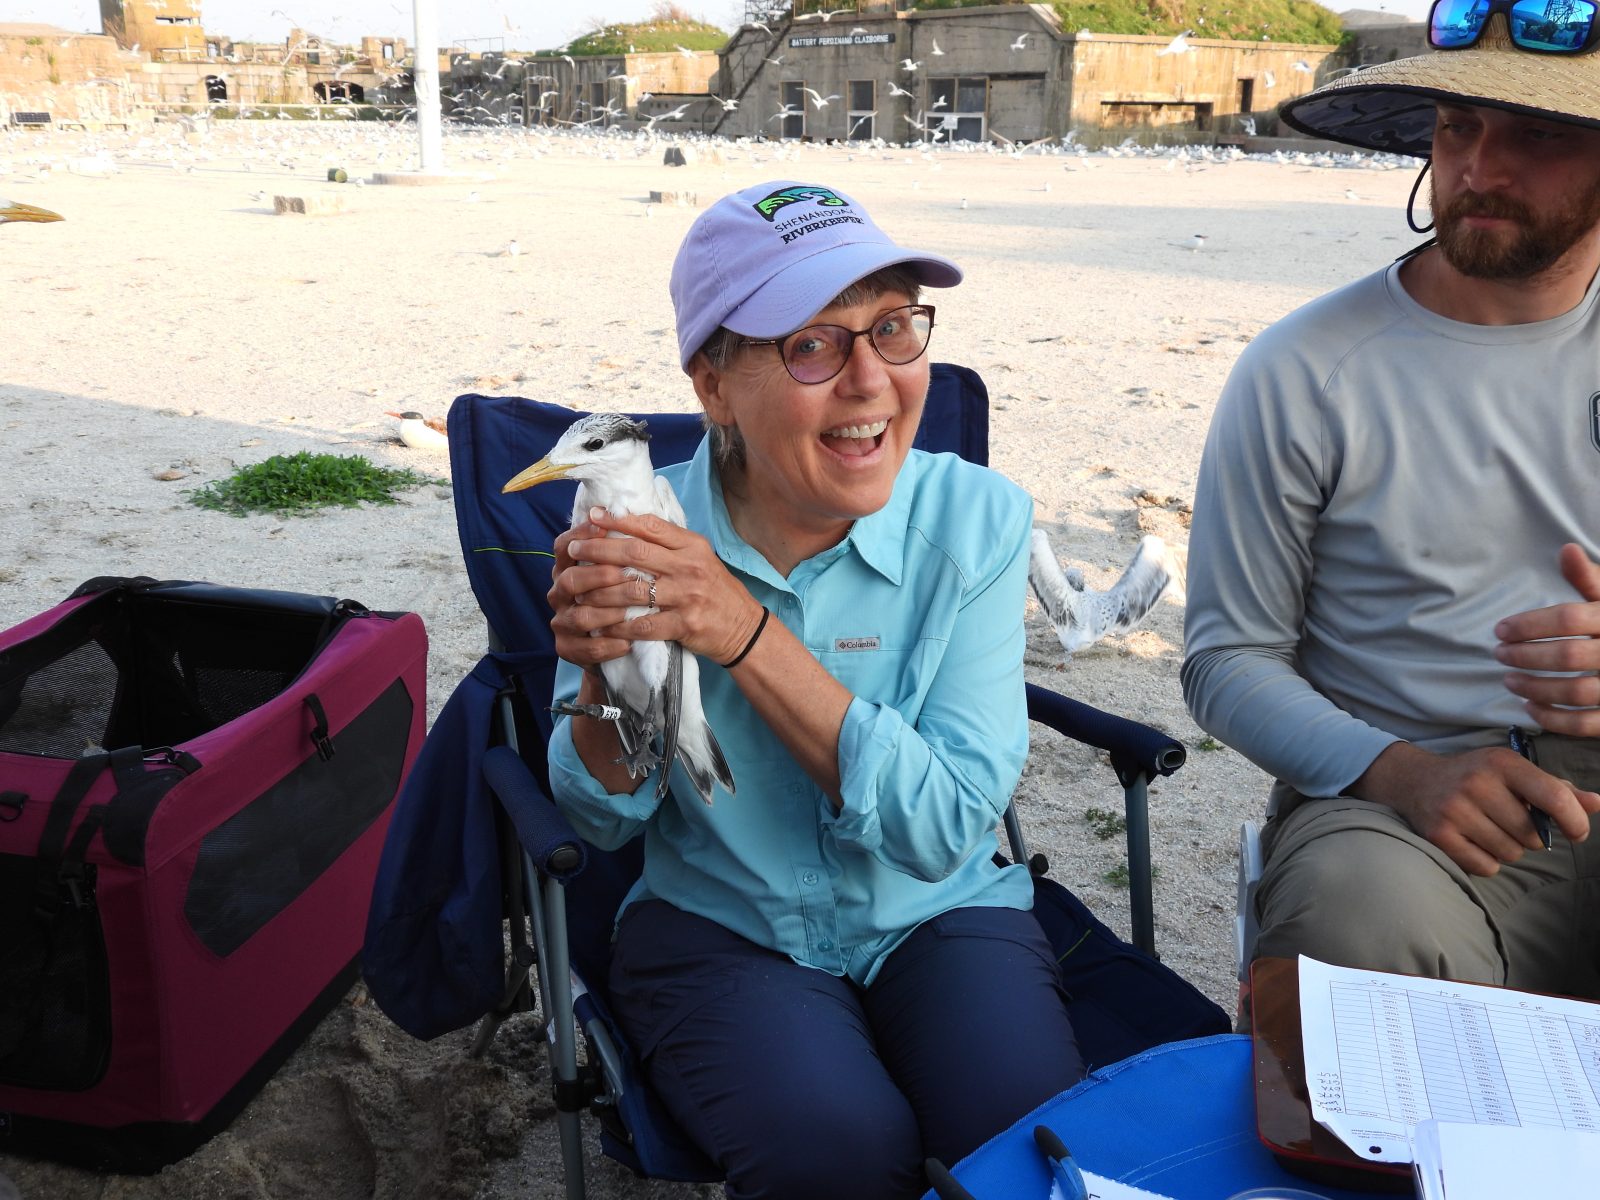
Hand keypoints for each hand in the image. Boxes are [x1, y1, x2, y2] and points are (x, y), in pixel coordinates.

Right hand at [547, 520, 634, 668]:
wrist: (614, 646)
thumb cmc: (620, 600)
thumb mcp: (618, 572)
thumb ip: (619, 548)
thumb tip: (631, 514)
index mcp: (567, 570)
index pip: (564, 547)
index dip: (580, 535)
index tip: (602, 527)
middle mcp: (559, 594)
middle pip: (570, 580)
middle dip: (598, 576)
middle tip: (627, 574)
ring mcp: (561, 623)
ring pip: (579, 616)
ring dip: (608, 612)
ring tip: (634, 611)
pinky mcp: (567, 649)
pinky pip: (586, 649)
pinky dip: (608, 646)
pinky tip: (629, 643)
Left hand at [553, 509, 763, 665]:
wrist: (743, 627)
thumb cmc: (715, 590)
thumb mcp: (699, 558)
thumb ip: (670, 543)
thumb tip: (629, 524)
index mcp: (692, 546)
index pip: (650, 527)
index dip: (618, 520)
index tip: (592, 517)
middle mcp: (689, 567)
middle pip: (635, 553)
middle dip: (599, 550)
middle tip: (574, 550)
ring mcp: (687, 596)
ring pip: (633, 589)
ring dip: (600, 591)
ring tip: (579, 590)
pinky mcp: (684, 624)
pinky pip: (643, 624)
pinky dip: (618, 625)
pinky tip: (600, 624)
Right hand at [1353, 741, 1599, 875]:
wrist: (1414, 781)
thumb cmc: (1476, 777)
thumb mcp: (1513, 772)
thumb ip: (1556, 789)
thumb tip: (1597, 804)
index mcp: (1502, 763)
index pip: (1553, 796)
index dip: (1574, 821)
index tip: (1577, 833)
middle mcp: (1477, 783)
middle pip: (1532, 834)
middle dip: (1530, 837)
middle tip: (1511, 824)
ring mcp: (1454, 810)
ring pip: (1510, 853)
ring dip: (1508, 849)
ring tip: (1490, 831)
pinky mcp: (1438, 834)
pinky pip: (1486, 866)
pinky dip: (1487, 861)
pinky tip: (1473, 842)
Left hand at [1496, 543, 1599, 736]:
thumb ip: (1590, 579)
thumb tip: (1566, 549)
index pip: (1568, 618)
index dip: (1529, 624)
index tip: (1500, 630)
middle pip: (1568, 656)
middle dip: (1526, 656)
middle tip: (1498, 654)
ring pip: (1576, 692)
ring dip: (1534, 688)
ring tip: (1508, 679)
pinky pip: (1586, 725)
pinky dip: (1552, 719)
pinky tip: (1529, 706)